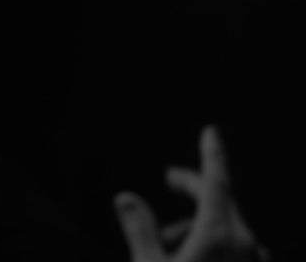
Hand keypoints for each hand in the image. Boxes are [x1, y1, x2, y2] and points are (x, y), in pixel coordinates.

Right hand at [114, 125, 265, 261]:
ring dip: (196, 228)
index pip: (216, 183)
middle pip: (220, 202)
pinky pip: (235, 248)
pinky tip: (192, 257)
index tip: (211, 131)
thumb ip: (140, 229)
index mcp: (218, 235)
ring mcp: (253, 259)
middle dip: (192, 192)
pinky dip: (214, 244)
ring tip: (169, 250)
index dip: (211, 155)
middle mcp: (243, 244)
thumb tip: (126, 198)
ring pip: (225, 228)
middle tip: (170, 178)